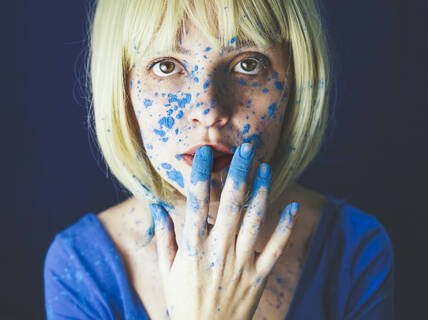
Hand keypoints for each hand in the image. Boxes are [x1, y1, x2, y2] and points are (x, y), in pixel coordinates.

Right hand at [150, 142, 298, 319]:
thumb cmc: (183, 302)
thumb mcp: (167, 271)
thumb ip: (164, 238)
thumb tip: (157, 208)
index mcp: (193, 249)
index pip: (196, 204)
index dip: (200, 175)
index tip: (204, 152)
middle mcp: (219, 252)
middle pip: (231, 205)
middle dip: (239, 172)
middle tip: (246, 147)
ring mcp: (241, 264)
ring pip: (255, 221)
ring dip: (262, 192)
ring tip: (265, 166)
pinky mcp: (258, 277)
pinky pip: (275, 249)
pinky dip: (285, 228)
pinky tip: (292, 207)